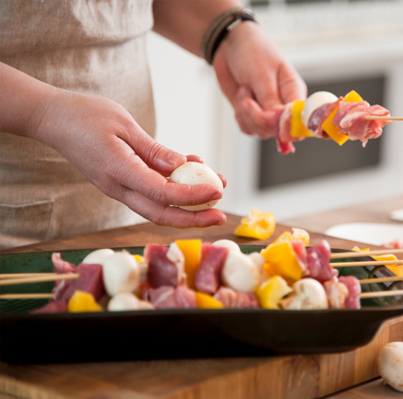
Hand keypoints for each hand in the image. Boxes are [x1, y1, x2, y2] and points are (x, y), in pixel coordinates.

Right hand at [31, 90, 226, 227]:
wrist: (51, 119)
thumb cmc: (84, 115)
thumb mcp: (124, 125)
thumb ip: (154, 150)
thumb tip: (183, 167)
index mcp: (118, 172)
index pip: (162, 194)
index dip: (192, 197)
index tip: (217, 192)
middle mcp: (119, 187)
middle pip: (162, 214)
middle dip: (194, 219)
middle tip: (222, 216)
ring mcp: (119, 187)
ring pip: (158, 207)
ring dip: (189, 205)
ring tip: (217, 192)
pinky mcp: (122, 182)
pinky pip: (152, 191)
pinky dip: (175, 187)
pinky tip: (196, 172)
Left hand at [212, 22, 306, 138]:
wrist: (229, 44)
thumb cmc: (252, 52)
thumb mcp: (262, 73)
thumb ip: (271, 99)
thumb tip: (280, 120)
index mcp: (294, 92)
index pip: (299, 121)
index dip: (285, 125)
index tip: (268, 117)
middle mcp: (283, 105)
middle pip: (278, 130)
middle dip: (258, 118)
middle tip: (247, 100)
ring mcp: (267, 111)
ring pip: (261, 131)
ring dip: (246, 115)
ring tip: (244, 91)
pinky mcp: (252, 115)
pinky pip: (248, 129)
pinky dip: (240, 118)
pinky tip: (240, 99)